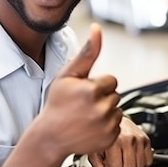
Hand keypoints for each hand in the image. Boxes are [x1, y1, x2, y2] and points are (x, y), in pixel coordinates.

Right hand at [40, 23, 122, 159]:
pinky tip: (90, 127)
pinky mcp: (110, 138)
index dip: (97, 85)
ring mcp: (107, 125)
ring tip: (85, 116)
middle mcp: (102, 108)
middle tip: (82, 106)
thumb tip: (97, 29)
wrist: (50, 137)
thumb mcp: (68, 75)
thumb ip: (87, 52)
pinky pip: (117, 125)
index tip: (82, 93)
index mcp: (92, 90)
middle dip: (101, 98)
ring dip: (105, 111)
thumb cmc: (57, 104)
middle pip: (115, 95)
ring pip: (117, 110)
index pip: (111, 80)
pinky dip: (107, 126)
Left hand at [89, 115, 152, 166]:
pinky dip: (142, 162)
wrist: (113, 117)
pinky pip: (149, 162)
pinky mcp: (147, 139)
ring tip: (125, 157)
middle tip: (117, 161)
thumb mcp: (95, 151)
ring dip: (133, 166)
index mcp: (113, 141)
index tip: (108, 162)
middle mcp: (128, 139)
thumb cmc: (103, 134)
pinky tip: (133, 155)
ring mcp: (139, 139)